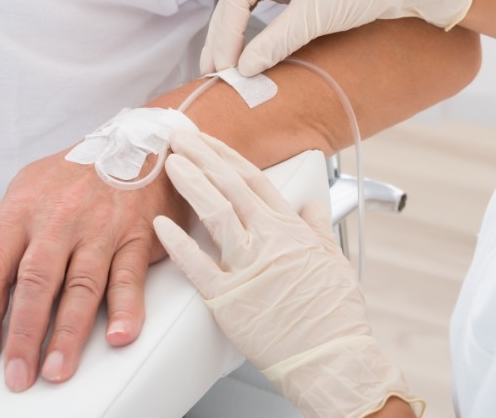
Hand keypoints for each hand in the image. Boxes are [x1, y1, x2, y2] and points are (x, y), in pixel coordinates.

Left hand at [0, 148, 186, 391]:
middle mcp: (60, 218)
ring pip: (80, 286)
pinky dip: (125, 308)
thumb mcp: (30, 186)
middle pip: (35, 283)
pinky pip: (129, 275)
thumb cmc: (82, 170)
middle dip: (23, 334)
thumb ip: (2, 229)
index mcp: (24, 207)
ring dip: (68, 333)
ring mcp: (101, 227)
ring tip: (57, 368)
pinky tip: (117, 335)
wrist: (140, 143)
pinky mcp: (136, 234)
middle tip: (18, 374)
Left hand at [154, 131, 422, 417]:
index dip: (226, 156)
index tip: (208, 142)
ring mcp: (248, 267)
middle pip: (229, 185)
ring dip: (190, 184)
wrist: (333, 358)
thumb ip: (319, 226)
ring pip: (214, 213)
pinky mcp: (229, 299)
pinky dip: (177, 243)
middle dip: (202, 156)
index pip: (253, 179)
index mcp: (291, 229)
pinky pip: (197, 265)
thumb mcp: (334, 259)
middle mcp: (269, 239)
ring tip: (170, 164)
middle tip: (179, 138)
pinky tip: (160, 224)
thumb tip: (313, 205)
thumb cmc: (335, 314)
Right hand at [200, 0, 481, 76]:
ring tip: (220, 71)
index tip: (222, 68)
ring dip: (234, 41)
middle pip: (234, 4)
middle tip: (211, 75)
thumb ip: (275, 42)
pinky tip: (245, 58)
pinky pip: (264, 16)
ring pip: (245, 11)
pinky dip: (254, 38)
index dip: (225, 36)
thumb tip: (243, 70)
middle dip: (223, 40)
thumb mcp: (315, 15)